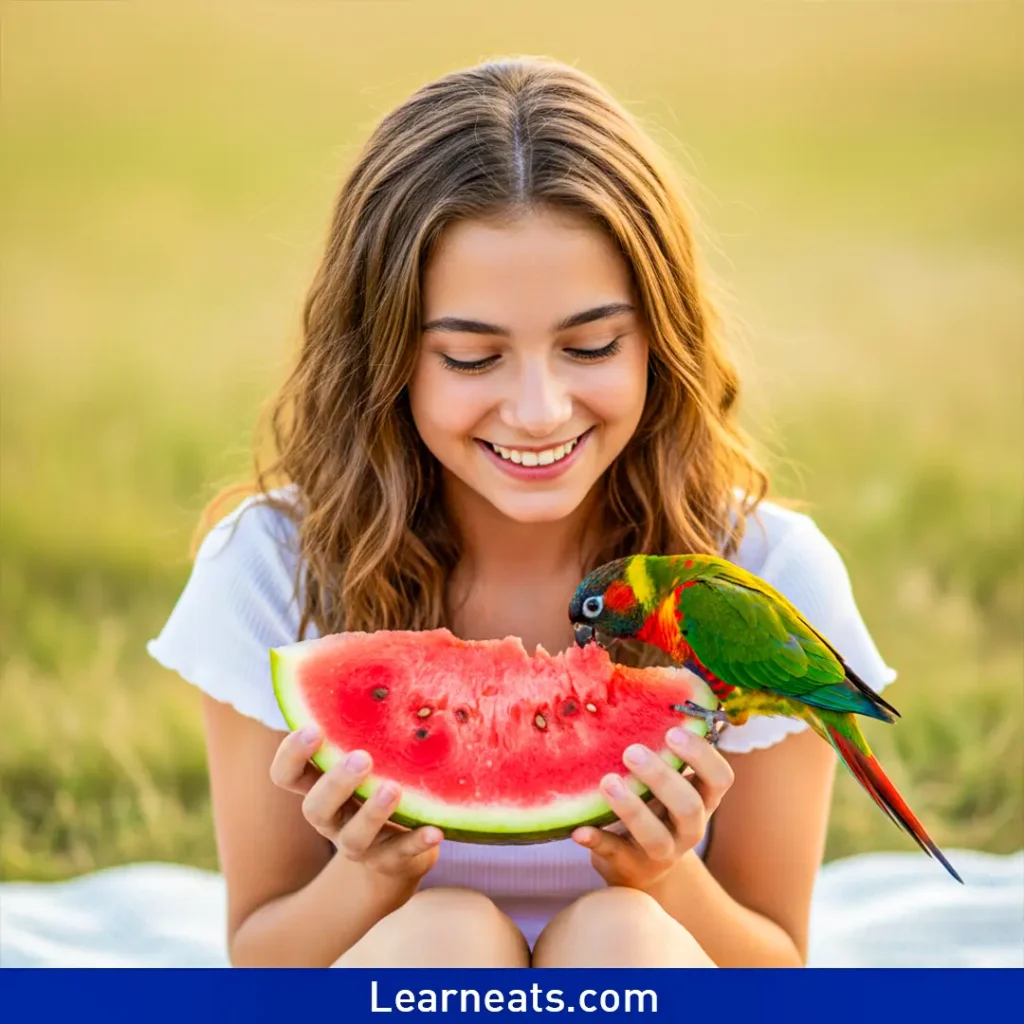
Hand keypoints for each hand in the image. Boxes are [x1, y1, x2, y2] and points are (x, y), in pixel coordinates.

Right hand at [270, 726, 441, 899]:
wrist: (395, 857)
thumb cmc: (378, 782)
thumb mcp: (369, 752)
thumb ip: (366, 718)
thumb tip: (386, 649)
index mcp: (319, 785)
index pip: (286, 775)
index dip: (292, 754)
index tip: (313, 729)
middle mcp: (332, 817)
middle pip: (314, 807)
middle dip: (335, 782)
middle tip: (361, 757)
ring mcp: (357, 844)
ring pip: (353, 838)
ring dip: (372, 813)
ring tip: (393, 788)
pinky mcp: (389, 862)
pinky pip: (400, 855)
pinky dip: (417, 843)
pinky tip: (436, 829)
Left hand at [572, 726, 734, 890]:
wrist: (641, 865)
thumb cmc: (655, 807)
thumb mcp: (668, 784)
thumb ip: (665, 755)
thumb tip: (642, 700)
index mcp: (703, 800)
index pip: (720, 779)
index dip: (702, 756)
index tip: (672, 732)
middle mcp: (690, 828)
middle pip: (689, 806)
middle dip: (662, 778)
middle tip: (632, 752)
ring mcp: (663, 853)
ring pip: (656, 837)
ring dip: (632, 809)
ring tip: (607, 782)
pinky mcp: (631, 867)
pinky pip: (615, 855)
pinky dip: (597, 841)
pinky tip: (578, 830)